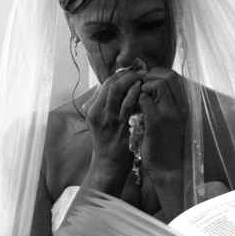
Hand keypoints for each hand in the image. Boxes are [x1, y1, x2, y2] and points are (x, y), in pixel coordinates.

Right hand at [82, 70, 142, 190]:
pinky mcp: (120, 125)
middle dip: (127, 74)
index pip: (105, 83)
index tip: (132, 71)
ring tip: (142, 78)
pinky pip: (128, 103)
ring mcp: (108, 118)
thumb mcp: (98, 121)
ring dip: (132, 80)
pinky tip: (143, 91)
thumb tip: (117, 84)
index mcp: (91, 109)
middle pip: (111, 83)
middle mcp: (97, 112)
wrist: (108, 164)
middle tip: (139, 71)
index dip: (120, 74)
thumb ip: (104, 104)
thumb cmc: (107, 141)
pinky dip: (136, 93)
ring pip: (118, 89)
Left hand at [138, 68, 187, 171]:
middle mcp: (179, 107)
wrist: (166, 167)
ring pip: (157, 83)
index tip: (146, 80)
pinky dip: (136, 99)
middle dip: (150, 75)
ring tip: (136, 97)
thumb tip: (151, 86)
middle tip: (140, 85)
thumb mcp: (171, 120)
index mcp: (183, 106)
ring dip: (143, 86)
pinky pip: (144, 99)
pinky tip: (132, 108)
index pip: (174, 76)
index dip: (158, 73)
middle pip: (168, 75)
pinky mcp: (156, 122)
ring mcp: (169, 113)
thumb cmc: (164, 143)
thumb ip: (165, 103)